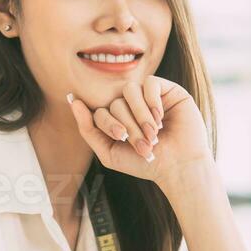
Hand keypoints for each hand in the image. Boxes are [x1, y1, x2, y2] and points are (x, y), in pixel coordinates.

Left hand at [66, 77, 209, 184]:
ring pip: (130, 90)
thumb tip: (72, 100)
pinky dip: (152, 101)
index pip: (100, 110)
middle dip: (127, 124)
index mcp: (117, 119)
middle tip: (142, 143)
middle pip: (115, 102)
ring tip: (153, 134)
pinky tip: (160, 117)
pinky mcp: (168, 90)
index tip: (121, 138)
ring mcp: (149, 97)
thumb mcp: (109, 153)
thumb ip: (88, 129)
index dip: (107, 122)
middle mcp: (131, 106)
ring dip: (139, 115)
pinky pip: (150, 83)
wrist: (178, 167)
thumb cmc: (145, 164)